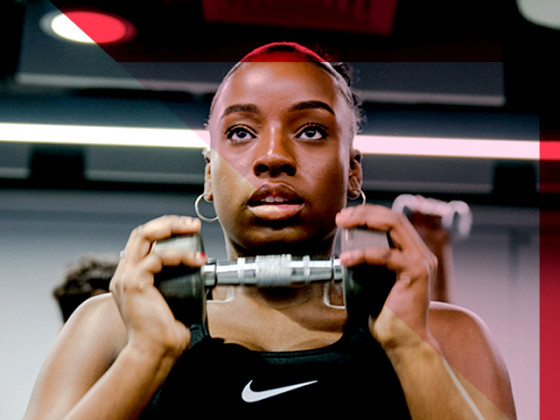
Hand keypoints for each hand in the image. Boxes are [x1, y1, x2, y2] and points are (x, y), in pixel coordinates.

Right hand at [110, 215, 206, 357]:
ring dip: (173, 229)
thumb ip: (179, 286)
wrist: (155, 354)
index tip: (189, 229)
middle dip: (169, 222)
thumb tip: (201, 273)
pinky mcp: (133, 284)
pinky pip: (157, 259)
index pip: (143, 241)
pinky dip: (180, 256)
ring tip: (194, 229)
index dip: (165, 229)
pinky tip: (197, 260)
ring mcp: (125, 277)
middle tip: (193, 224)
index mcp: (130, 277)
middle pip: (142, 232)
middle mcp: (124, 274)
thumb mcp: (173, 301)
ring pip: (144, 236)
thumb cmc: (167, 334)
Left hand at [336, 205, 437, 347]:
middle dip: (365, 212)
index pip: (393, 220)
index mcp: (413, 253)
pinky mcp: (416, 273)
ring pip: (394, 226)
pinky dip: (363, 253)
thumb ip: (370, 263)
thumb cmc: (388, 316)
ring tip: (343, 225)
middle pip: (394, 217)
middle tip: (341, 217)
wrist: (404, 342)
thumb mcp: (376, 282)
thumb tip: (347, 249)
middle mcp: (422, 253)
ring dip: (364, 221)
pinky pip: (386, 255)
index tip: (346, 216)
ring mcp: (422, 262)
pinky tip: (346, 259)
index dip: (370, 212)